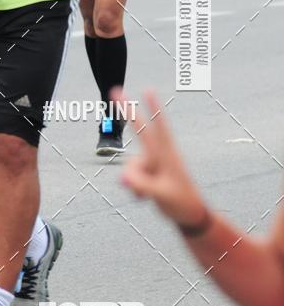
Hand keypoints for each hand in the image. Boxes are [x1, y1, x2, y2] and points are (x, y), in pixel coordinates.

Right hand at [115, 88, 208, 228]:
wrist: (190, 215)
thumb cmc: (181, 202)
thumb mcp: (161, 195)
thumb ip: (140, 185)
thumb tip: (122, 177)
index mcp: (167, 154)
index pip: (159, 126)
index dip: (153, 107)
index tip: (148, 89)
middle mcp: (158, 154)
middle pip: (139, 128)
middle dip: (127, 110)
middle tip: (114, 90)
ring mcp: (152, 163)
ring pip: (131, 166)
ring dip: (135, 182)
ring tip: (149, 195)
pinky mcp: (148, 172)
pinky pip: (131, 177)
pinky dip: (135, 188)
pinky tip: (145, 198)